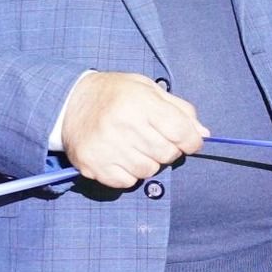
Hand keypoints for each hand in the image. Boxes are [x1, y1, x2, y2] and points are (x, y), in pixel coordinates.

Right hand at [59, 71, 206, 189]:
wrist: (68, 102)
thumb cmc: (115, 94)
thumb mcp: (148, 89)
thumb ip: (179, 110)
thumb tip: (203, 134)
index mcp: (139, 102)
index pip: (181, 132)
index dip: (192, 140)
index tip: (189, 141)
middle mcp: (122, 124)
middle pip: (167, 153)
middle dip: (168, 149)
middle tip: (154, 138)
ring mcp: (106, 147)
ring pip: (149, 171)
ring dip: (148, 161)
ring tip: (135, 145)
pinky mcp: (93, 165)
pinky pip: (128, 182)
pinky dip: (129, 173)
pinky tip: (120, 156)